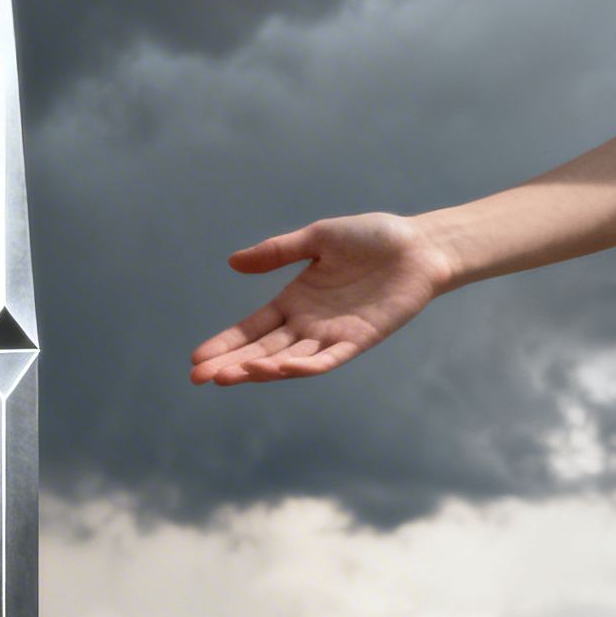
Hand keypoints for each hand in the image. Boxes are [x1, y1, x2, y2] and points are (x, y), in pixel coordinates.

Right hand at [190, 213, 454, 385]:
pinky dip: (304, 366)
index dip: (225, 344)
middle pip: (262, 351)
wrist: (419, 244)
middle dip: (231, 365)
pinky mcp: (359, 339)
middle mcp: (308, 324)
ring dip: (260, 370)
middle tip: (200, 377)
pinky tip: (279, 369)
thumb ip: (278, 251)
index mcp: (294, 301)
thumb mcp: (317, 238)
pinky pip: (327, 359)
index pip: (251, 329)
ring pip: (289, 360)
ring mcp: (332, 335)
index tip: (196, 359)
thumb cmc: (372, 238)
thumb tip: (232, 262)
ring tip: (230, 375)